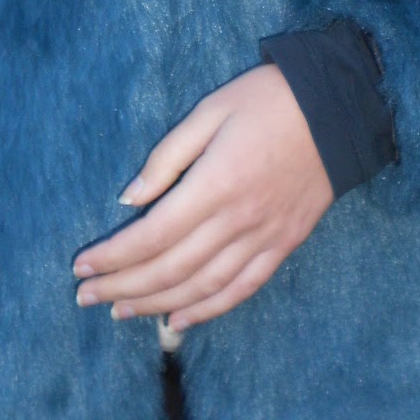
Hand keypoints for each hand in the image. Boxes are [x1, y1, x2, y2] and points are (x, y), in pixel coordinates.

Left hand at [73, 64, 332, 330]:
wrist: (338, 107)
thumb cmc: (268, 98)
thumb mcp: (210, 109)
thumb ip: (167, 156)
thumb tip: (130, 198)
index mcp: (216, 183)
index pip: (153, 234)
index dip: (113, 256)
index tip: (81, 266)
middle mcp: (238, 219)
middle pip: (170, 268)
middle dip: (122, 286)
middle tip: (85, 297)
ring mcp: (264, 237)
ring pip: (202, 287)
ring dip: (156, 305)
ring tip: (120, 311)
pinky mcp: (284, 244)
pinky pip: (242, 289)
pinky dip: (208, 311)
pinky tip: (178, 320)